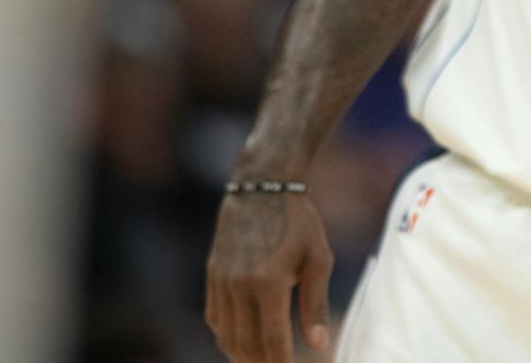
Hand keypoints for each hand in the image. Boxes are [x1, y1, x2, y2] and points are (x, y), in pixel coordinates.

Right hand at [206, 192, 335, 362]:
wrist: (261, 187)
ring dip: (243, 355)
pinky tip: (243, 341)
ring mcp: (221, 281)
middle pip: (247, 344)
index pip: (273, 340)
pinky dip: (227, 336)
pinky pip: (215, 319)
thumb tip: (318, 345)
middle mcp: (239, 285)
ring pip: (226, 336)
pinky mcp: (212, 276)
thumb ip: (315, 304)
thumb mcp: (318, 258)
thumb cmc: (298, 221)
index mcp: (269, 281)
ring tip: (262, 361)